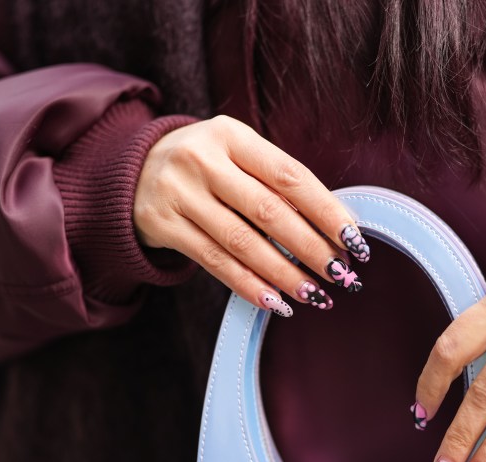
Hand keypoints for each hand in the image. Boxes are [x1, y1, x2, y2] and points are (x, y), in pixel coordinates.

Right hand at [134, 115, 369, 315]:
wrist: (131, 171)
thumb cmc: (206, 166)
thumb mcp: (237, 156)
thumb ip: (276, 183)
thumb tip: (334, 229)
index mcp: (232, 135)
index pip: (290, 176)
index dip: (326, 210)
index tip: (354, 240)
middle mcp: (202, 160)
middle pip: (268, 211)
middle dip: (311, 248)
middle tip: (341, 274)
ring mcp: (178, 193)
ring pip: (242, 242)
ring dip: (284, 273)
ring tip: (315, 294)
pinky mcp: (163, 225)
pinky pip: (214, 262)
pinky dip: (248, 285)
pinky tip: (274, 301)